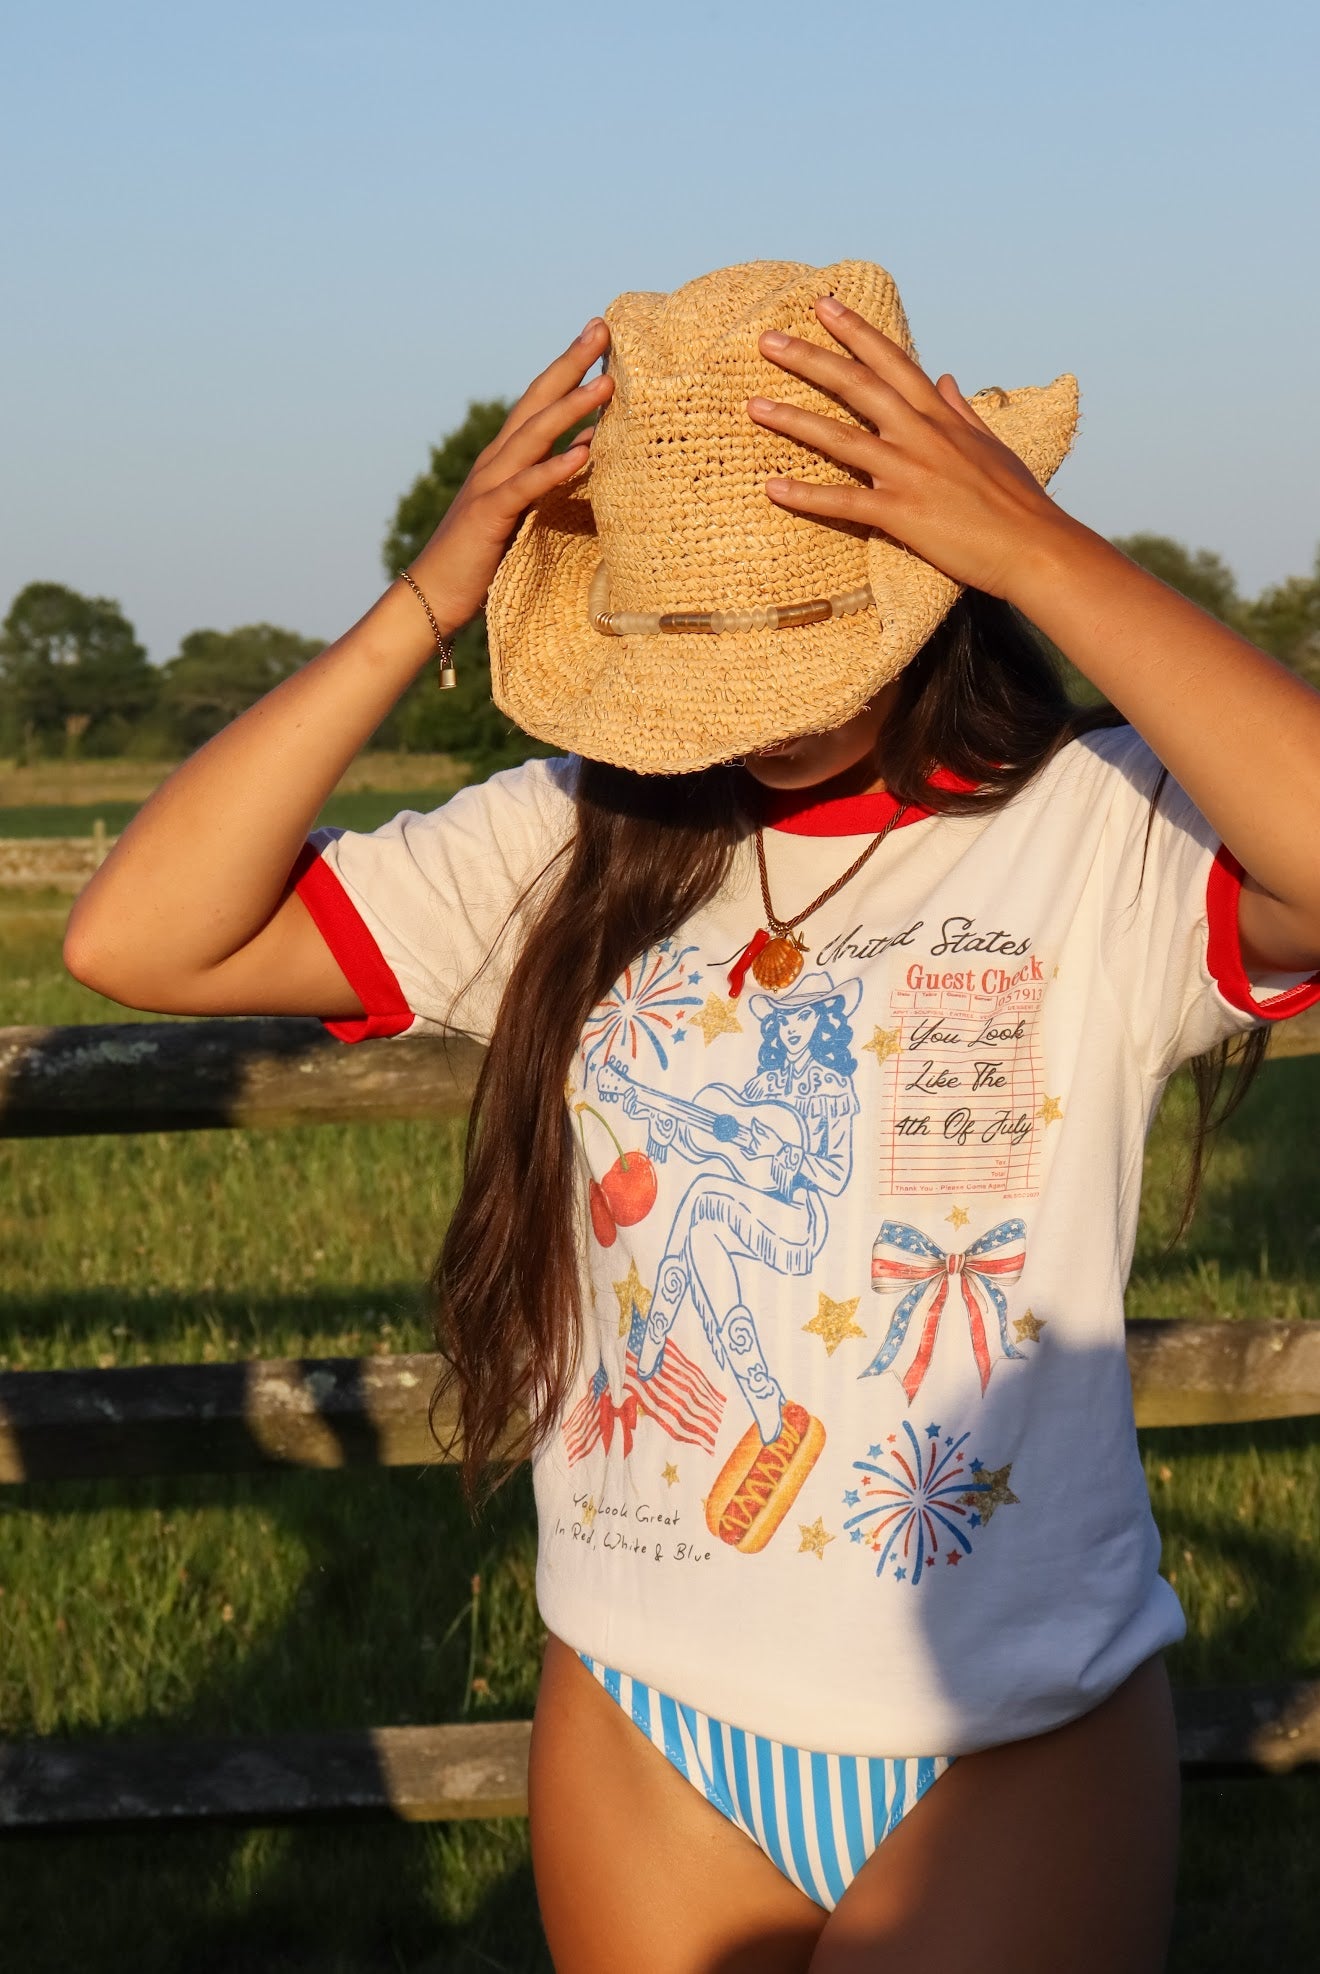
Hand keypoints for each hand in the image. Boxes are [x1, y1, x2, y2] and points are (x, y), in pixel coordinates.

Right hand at [406, 320, 612, 632]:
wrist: (432, 595)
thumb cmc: (481, 559)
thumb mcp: (522, 511)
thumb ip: (547, 478)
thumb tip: (588, 450)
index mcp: (505, 458)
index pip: (539, 401)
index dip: (568, 367)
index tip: (599, 336)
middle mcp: (495, 461)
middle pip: (536, 401)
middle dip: (570, 364)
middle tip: (602, 329)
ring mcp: (489, 485)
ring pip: (533, 436)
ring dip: (570, 408)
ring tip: (606, 385)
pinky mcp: (489, 516)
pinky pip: (525, 487)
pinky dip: (553, 469)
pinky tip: (581, 454)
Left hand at [748, 296, 1076, 600]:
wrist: (1035, 547)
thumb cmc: (1018, 502)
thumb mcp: (993, 445)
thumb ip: (963, 409)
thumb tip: (945, 378)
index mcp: (942, 417)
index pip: (892, 362)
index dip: (856, 332)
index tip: (824, 306)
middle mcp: (922, 436)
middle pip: (857, 386)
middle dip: (811, 359)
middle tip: (768, 340)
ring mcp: (910, 473)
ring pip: (841, 438)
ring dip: (793, 420)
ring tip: (753, 405)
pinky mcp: (902, 514)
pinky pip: (844, 502)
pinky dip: (806, 495)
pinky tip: (773, 488)